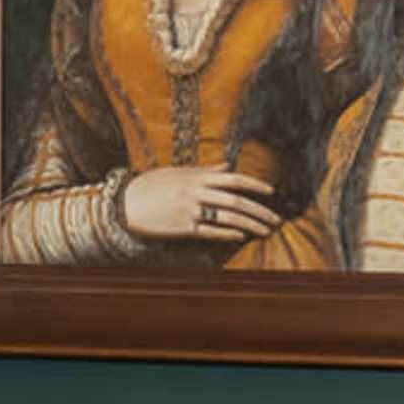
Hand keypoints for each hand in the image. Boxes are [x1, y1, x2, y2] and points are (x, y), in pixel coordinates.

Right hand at [121, 165, 283, 243]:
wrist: (125, 203)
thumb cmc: (152, 186)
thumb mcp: (179, 173)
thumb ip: (206, 171)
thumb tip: (228, 166)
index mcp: (197, 177)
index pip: (234, 178)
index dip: (256, 184)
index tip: (272, 192)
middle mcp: (197, 192)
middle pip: (237, 201)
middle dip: (261, 211)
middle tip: (277, 220)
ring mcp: (191, 210)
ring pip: (228, 218)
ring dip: (251, 225)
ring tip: (266, 232)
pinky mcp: (183, 228)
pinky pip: (211, 231)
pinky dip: (228, 234)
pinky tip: (241, 237)